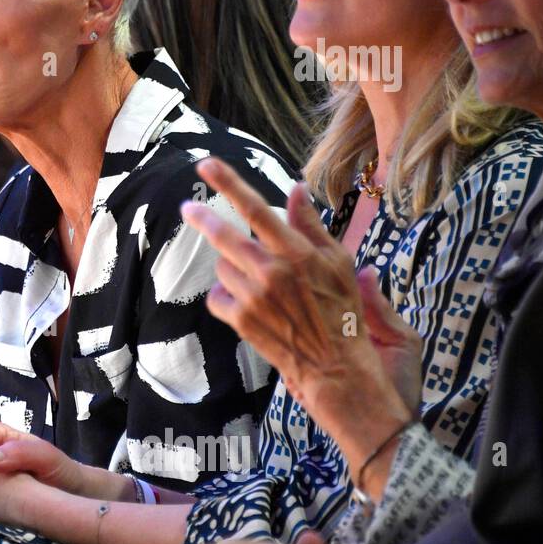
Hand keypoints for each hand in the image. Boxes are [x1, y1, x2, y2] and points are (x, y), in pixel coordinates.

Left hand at [181, 159, 414, 465]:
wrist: (346, 379)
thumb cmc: (354, 323)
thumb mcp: (347, 269)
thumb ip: (318, 231)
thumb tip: (296, 192)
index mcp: (306, 253)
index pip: (261, 208)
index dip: (230, 183)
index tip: (206, 164)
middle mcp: (278, 271)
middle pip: (227, 233)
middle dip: (203, 218)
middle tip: (188, 208)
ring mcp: (258, 297)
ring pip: (224, 266)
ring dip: (234, 270)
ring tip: (261, 286)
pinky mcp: (244, 322)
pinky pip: (218, 297)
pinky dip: (227, 299)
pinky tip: (248, 308)